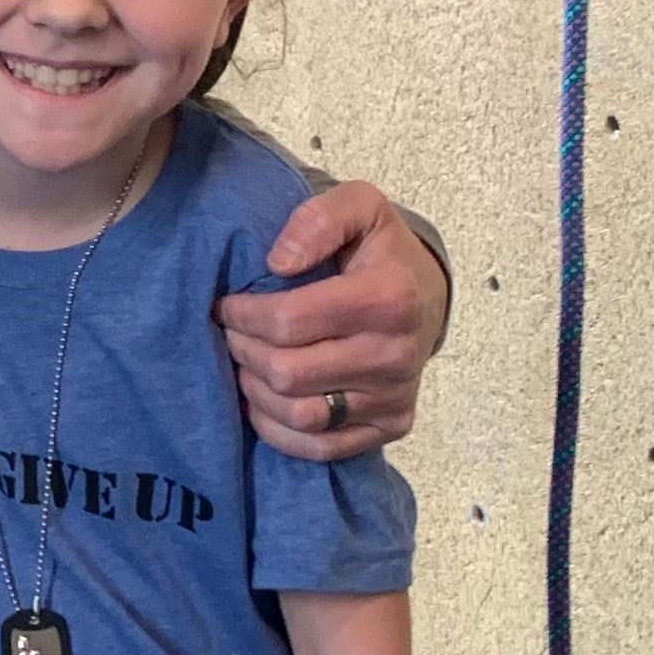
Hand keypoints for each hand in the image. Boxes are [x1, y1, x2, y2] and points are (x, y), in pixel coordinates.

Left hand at [214, 181, 451, 460]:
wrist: (426, 295)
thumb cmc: (379, 250)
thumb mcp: (359, 207)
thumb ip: (318, 219)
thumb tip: (278, 264)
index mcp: (388, 298)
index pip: (288, 321)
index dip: (243, 316)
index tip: (227, 305)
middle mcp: (395, 354)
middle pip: (287, 373)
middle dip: (244, 352)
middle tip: (232, 334)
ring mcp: (395, 396)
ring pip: (299, 415)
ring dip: (256, 391)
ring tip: (246, 363)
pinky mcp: (391, 426)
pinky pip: (319, 448)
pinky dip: (278, 430)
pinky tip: (263, 401)